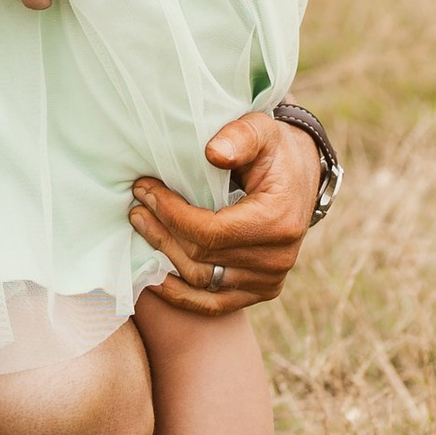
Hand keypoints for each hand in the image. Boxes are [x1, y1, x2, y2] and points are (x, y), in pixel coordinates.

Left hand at [128, 105, 321, 311]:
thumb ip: (240, 137)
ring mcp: (269, 281)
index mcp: (277, 222)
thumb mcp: (261, 130)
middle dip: (162, 231)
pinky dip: (181, 295)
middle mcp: (277, 259)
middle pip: (201, 258)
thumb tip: (213, 153)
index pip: (210, 231)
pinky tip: (154, 277)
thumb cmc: (273, 150)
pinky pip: (213, 304)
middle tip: (136, 207)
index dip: (171, 214)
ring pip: (201, 282)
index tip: (145, 190)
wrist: (300, 176)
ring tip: (141, 227)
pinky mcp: (259, 291)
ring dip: (164, 257)